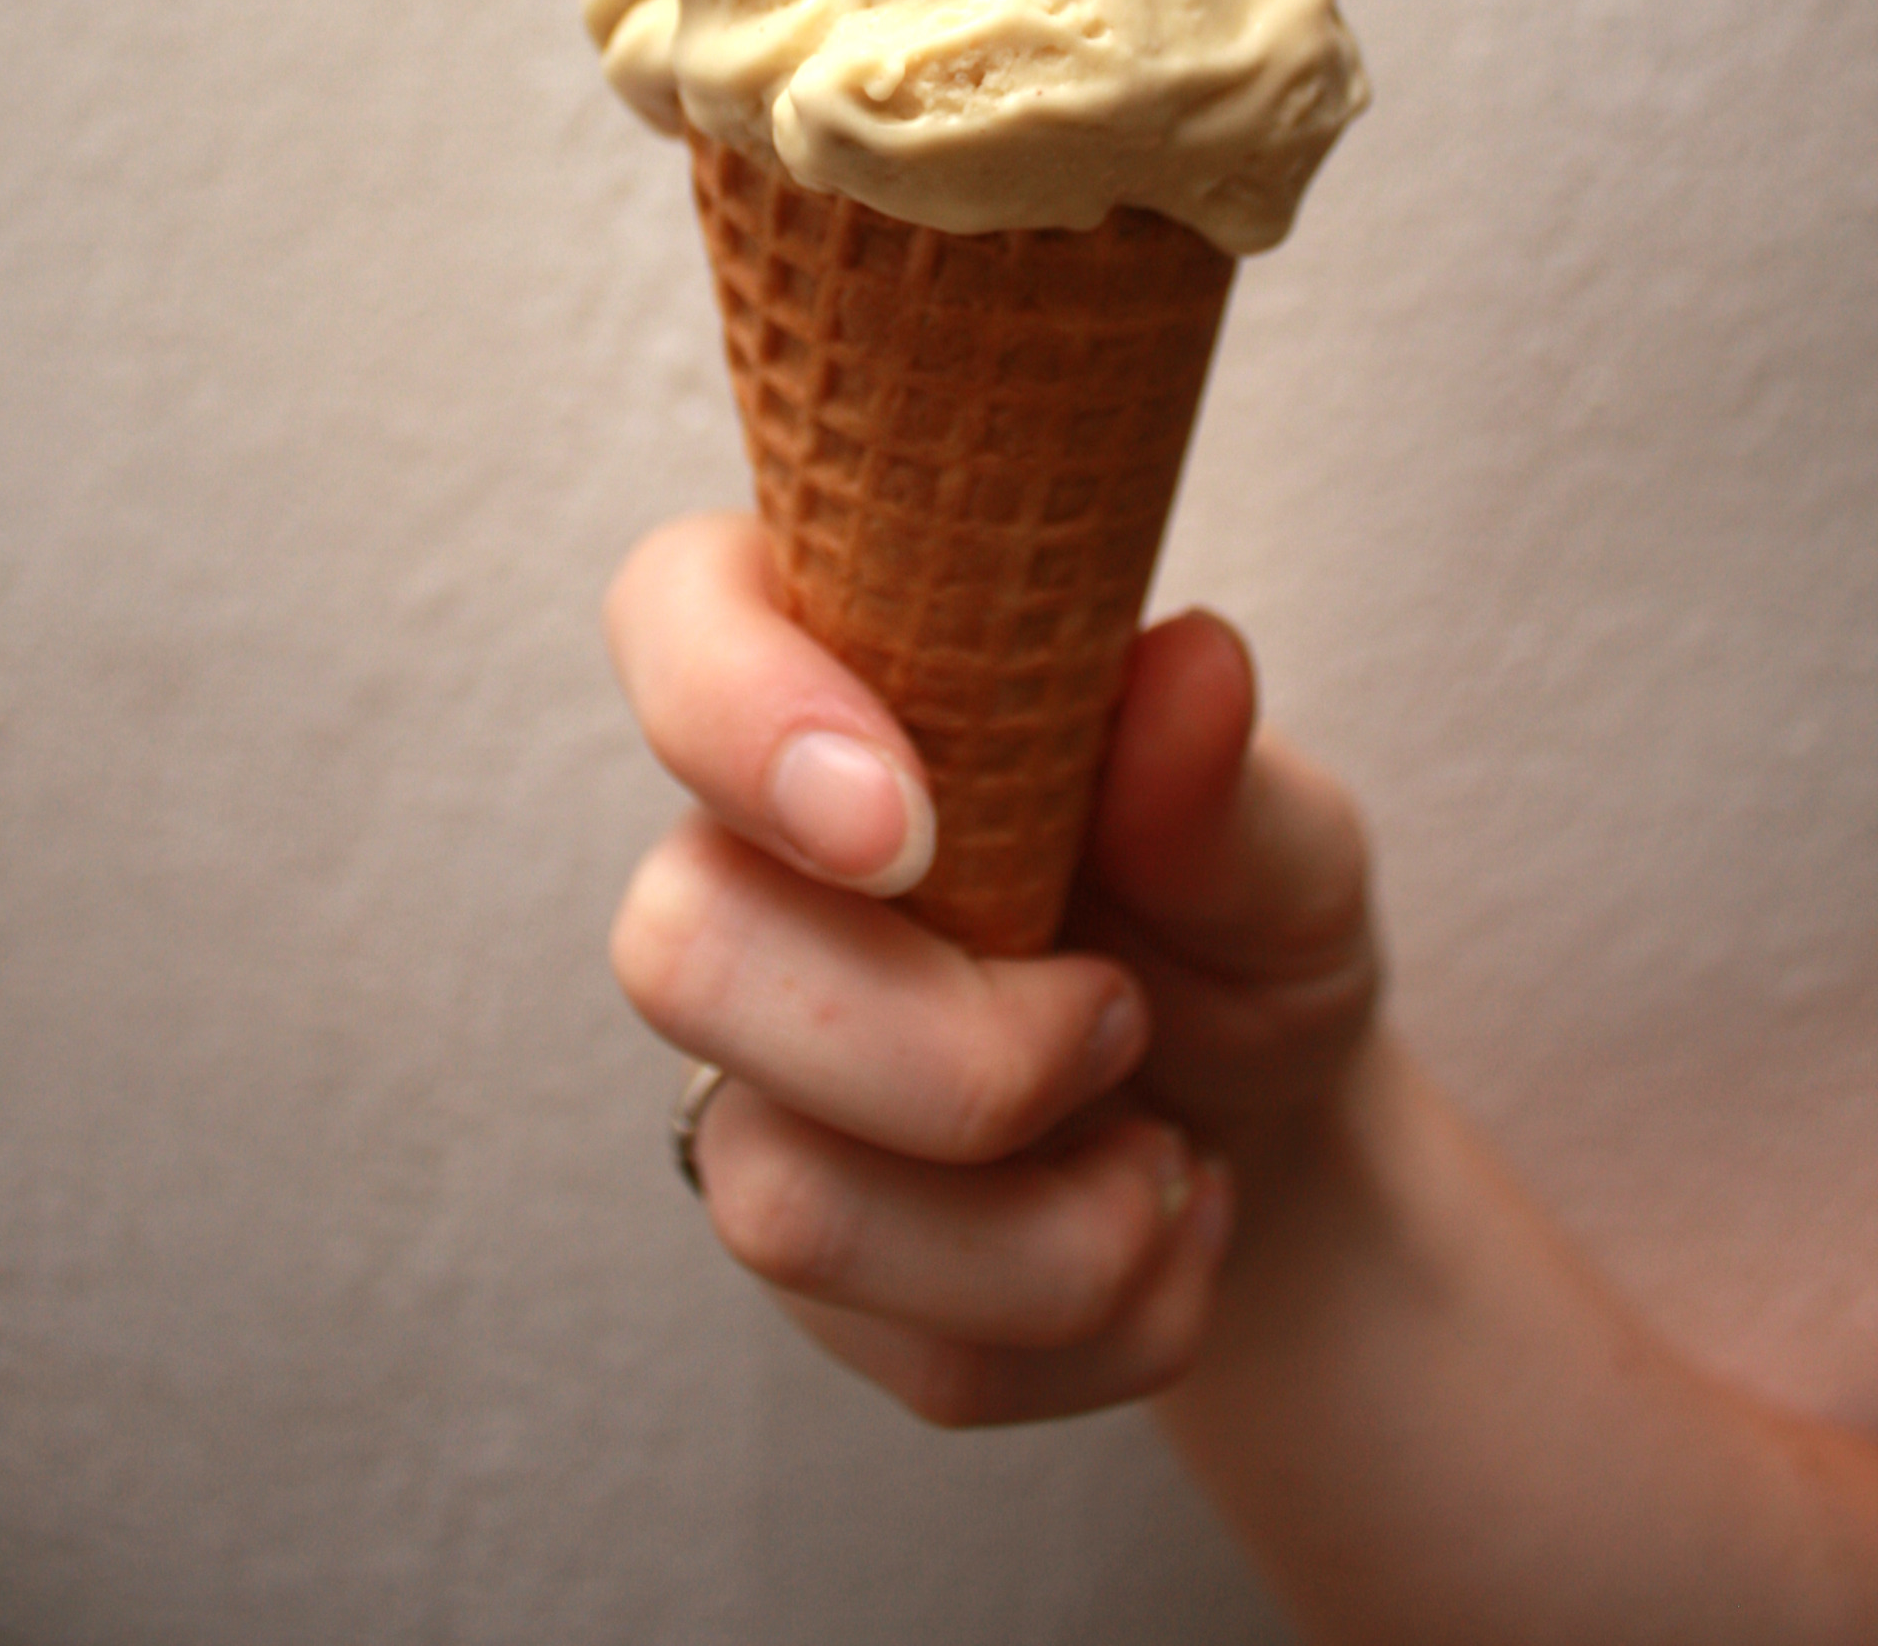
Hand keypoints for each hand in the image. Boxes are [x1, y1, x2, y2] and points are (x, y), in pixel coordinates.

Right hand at [606, 511, 1380, 1426]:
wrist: (1272, 1125)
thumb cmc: (1235, 918)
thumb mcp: (1280, 836)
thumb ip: (1218, 777)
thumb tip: (1191, 666)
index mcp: (842, 674)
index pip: (676, 614)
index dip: (739, 714)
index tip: (908, 825)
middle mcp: (748, 858)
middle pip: (678, 952)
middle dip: (944, 1045)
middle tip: (1122, 1018)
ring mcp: (753, 1066)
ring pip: (779, 1197)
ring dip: (1044, 1227)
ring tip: (1170, 1155)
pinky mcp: (803, 1239)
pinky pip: (898, 1342)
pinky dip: (1088, 1322)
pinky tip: (1163, 1229)